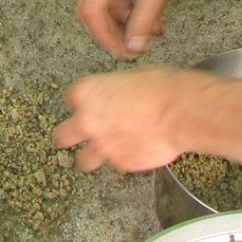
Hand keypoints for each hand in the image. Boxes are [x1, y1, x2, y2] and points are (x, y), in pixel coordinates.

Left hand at [52, 66, 199, 172]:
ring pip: (83, 160)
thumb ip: (117, 91)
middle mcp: (88, 121)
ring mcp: (103, 146)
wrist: (179, 113)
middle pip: (62, 136)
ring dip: (91, 157)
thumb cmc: (161, 88)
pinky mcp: (121, 163)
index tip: (86, 104)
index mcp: (87, 93)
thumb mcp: (133, 77)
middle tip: (75, 137)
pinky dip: (123, 160)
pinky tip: (136, 151)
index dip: (80, 102)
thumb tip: (122, 96)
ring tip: (102, 153)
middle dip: (68, 137)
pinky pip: (116, 164)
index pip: (70, 99)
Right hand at [75, 0, 202, 56]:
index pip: (91, 10)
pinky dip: (134, 11)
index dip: (102, 35)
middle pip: (94, 9)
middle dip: (113, 31)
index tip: (119, 51)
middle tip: (131, 49)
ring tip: (154, 29)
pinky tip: (153, 17)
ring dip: (129, 21)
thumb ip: (143, 21)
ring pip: (109, 7)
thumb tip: (133, 47)